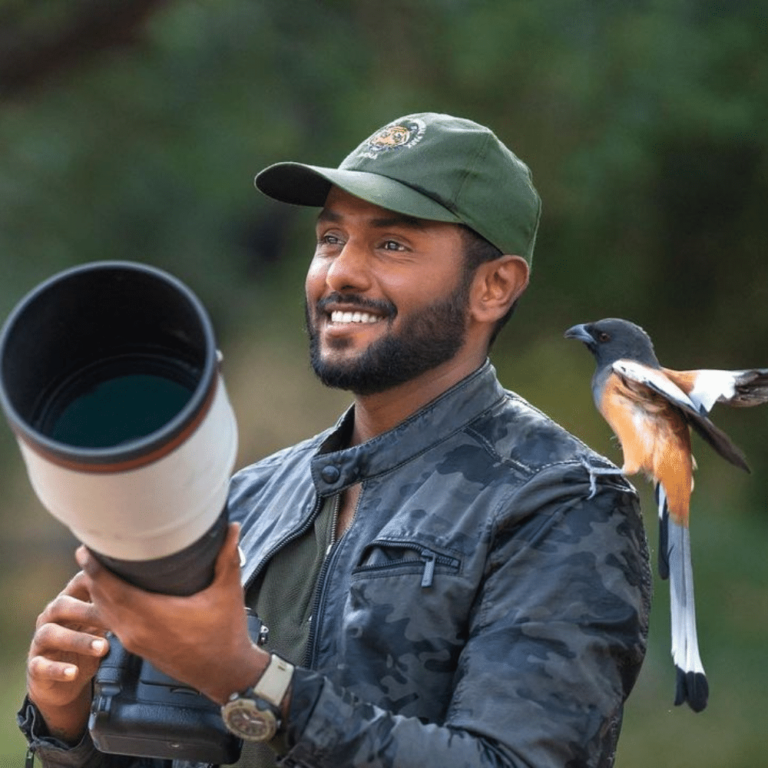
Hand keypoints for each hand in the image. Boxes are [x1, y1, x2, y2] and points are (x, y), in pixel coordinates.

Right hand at [27, 571, 109, 743]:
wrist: (62, 679)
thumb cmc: (87, 641)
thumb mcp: (100, 623)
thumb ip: (114, 605)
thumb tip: (149, 586)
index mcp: (68, 602)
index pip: (77, 584)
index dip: (94, 582)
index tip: (116, 584)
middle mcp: (50, 617)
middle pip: (62, 606)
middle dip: (85, 610)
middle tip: (111, 618)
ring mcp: (40, 641)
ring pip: (51, 634)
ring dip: (77, 640)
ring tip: (102, 647)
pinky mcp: (35, 665)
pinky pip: (41, 666)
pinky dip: (58, 669)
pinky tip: (74, 672)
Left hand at [76, 522, 267, 703]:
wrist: (224, 673)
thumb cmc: (226, 634)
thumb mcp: (228, 592)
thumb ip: (227, 557)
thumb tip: (232, 528)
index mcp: (155, 615)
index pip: (113, 590)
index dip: (96, 569)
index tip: (87, 550)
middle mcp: (138, 630)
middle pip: (102, 599)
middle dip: (93, 574)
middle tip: (90, 548)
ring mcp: (135, 640)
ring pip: (104, 612)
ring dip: (97, 590)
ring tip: (97, 566)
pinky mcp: (138, 647)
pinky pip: (112, 622)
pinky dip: (106, 604)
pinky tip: (111, 592)